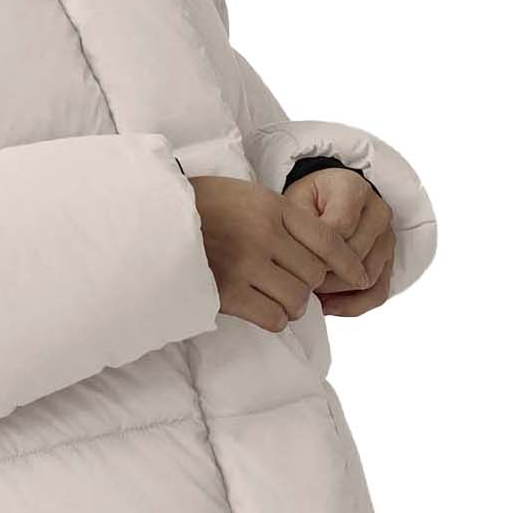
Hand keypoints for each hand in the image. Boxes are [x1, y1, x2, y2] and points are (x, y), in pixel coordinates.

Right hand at [188, 175, 370, 332]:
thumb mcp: (246, 195)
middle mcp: (263, 235)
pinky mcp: (227, 292)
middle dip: (311, 284)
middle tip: (295, 283)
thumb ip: (281, 215)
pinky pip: (273, 317)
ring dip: (293, 303)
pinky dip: (275, 318)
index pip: (328, 239)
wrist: (153, 221)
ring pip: (297, 298)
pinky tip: (263, 309)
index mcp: (271, 207)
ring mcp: (245, 264)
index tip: (360, 276)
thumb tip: (319, 249)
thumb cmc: (201, 207)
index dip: (349, 263)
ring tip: (278, 297)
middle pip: (315, 273)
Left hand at [282, 168, 394, 314]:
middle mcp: (378, 212)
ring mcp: (387, 238)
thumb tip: (302, 264)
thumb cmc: (309, 201)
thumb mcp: (295, 201)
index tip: (293, 257)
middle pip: (354, 256)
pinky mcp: (389, 261)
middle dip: (322, 273)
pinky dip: (352, 306)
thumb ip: (299, 226)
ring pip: (366, 278)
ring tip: (307, 290)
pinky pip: (378, 293)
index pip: (339, 228)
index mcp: (354, 190)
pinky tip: (328, 305)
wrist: (327, 198)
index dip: (314, 249)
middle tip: (295, 279)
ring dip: (334, 290)